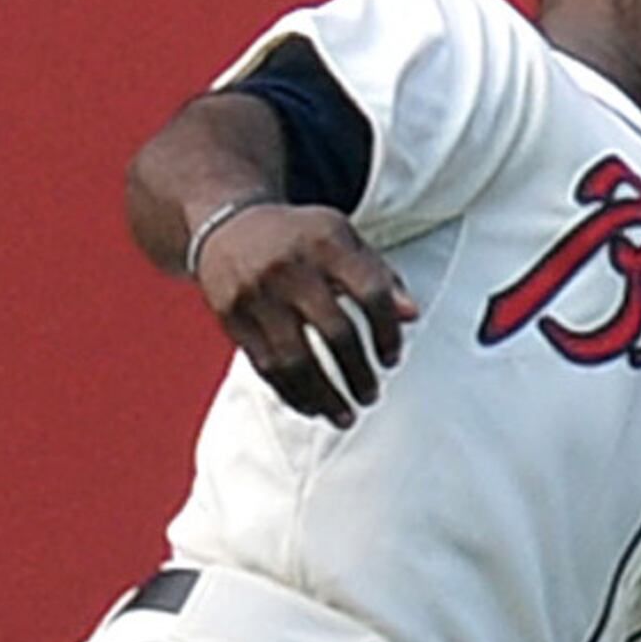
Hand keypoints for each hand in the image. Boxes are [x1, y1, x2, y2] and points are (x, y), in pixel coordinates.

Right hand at [197, 204, 420, 425]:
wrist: (228, 225)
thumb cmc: (300, 238)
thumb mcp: (342, 238)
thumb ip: (379, 274)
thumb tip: (412, 315)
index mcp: (326, 243)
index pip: (370, 292)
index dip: (387, 331)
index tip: (392, 359)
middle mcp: (290, 268)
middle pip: (336, 332)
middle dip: (359, 372)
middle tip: (371, 395)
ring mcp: (257, 295)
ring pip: (296, 360)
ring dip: (325, 396)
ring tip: (346, 416)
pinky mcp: (233, 318)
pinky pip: (266, 366)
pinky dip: (292, 393)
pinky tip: (312, 408)